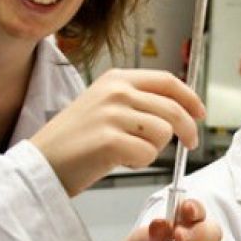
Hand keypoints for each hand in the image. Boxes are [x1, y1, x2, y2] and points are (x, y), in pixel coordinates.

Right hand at [29, 69, 203, 195]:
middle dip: (188, 129)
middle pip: (173, 108)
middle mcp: (115, 91)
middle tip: (190, 144)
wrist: (41, 162)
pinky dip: (139, 162)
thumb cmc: (72, 141)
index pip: (167, 81)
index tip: (200, 112)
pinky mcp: (110, 140)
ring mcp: (112, 114)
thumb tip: (176, 110)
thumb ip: (136, 101)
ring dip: (154, 149)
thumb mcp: (103, 105)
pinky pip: (148, 154)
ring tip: (128, 152)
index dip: (190, 98)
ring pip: (163, 133)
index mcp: (115, 78)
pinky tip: (118, 161)